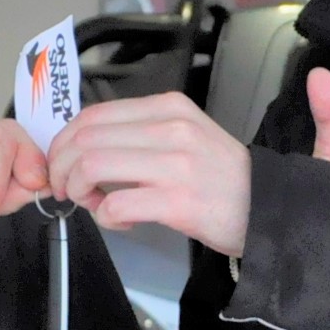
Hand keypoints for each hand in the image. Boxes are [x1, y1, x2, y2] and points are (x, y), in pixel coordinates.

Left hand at [45, 92, 253, 256]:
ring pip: (92, 167)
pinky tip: (122, 221)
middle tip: (67, 189)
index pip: (93, 114)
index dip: (63, 141)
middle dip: (62, 168)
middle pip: (85, 139)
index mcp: (169, 108)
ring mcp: (176, 164)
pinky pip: (116, 205)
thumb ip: (141, 132)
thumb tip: (85, 144)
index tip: (61, 163)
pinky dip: (106, 217)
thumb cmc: (221, 177)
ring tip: (93, 203)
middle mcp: (171, 129)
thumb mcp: (186, 134)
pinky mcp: (179, 201)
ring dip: (79, 190)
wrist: (269, 207)